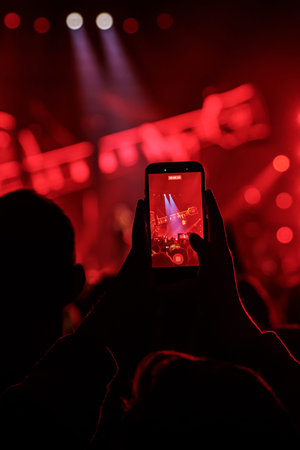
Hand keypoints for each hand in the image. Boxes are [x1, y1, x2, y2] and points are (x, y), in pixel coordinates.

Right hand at [188, 189, 260, 357]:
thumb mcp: (212, 268)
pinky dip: (186, 247)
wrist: (223, 317)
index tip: (207, 190)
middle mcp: (218, 255)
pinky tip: (176, 248)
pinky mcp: (204, 275)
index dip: (211, 205)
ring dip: (193, 229)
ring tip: (182, 220)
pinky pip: (194, 255)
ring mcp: (211, 265)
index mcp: (221, 250)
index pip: (216, 222)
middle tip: (194, 201)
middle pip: (210, 228)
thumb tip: (193, 234)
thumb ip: (204, 249)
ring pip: (201, 241)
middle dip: (203, 214)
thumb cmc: (219, 293)